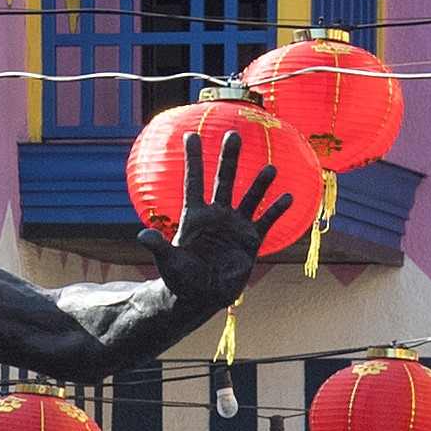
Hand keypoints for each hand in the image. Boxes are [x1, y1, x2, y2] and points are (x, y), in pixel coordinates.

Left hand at [152, 126, 300, 308]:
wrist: (202, 296)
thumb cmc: (181, 278)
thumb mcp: (168, 261)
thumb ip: (158, 246)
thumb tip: (142, 235)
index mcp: (195, 215)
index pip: (194, 181)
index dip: (193, 159)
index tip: (191, 135)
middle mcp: (217, 215)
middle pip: (224, 180)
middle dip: (229, 158)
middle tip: (234, 134)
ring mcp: (235, 226)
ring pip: (250, 198)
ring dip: (260, 184)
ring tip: (270, 169)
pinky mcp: (251, 241)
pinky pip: (266, 221)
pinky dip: (277, 210)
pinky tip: (287, 197)